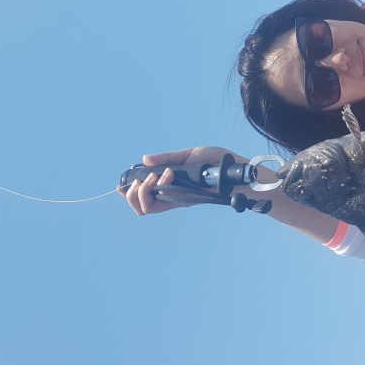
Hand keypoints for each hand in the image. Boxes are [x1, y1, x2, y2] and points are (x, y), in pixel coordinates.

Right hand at [117, 146, 235, 215]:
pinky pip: (162, 204)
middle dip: (133, 193)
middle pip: (140, 208)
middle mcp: (171, 196)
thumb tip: (144, 159)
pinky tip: (166, 175)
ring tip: (154, 177)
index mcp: (169, 186)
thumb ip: (167, 158)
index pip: (144, 197)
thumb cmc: (216, 162)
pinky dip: (156, 189)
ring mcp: (177, 199)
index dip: (129, 192)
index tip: (129, 180)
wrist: (235, 170)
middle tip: (145, 178)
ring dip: (142, 191)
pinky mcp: (185, 200)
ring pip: (146, 209)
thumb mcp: (189, 155)